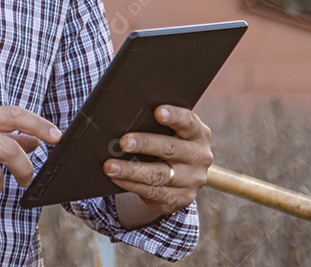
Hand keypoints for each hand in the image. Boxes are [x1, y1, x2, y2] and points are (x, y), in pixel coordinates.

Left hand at [103, 105, 212, 224]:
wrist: (181, 177)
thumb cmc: (167, 142)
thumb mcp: (168, 132)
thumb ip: (153, 123)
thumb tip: (122, 118)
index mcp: (198, 133)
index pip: (188, 121)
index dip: (174, 116)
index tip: (157, 111)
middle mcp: (199, 156)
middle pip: (171, 148)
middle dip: (145, 144)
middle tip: (123, 142)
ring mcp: (193, 180)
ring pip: (159, 174)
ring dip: (131, 170)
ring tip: (110, 166)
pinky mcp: (182, 198)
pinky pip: (154, 192)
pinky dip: (132, 185)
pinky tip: (117, 178)